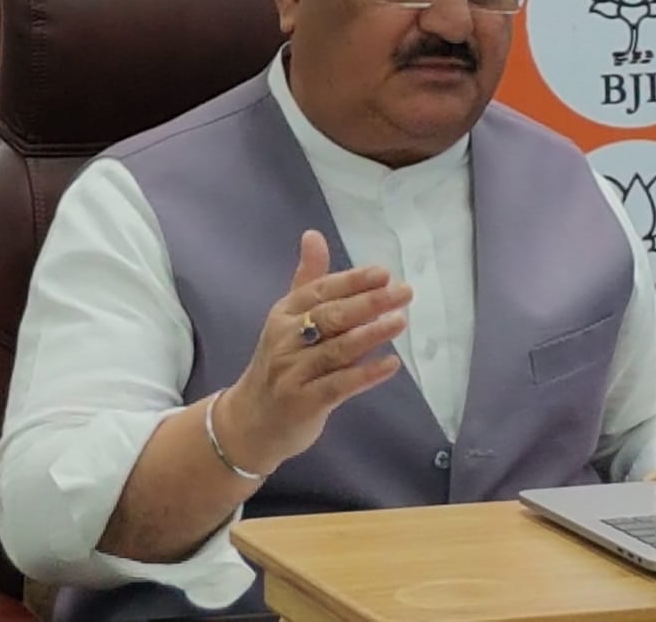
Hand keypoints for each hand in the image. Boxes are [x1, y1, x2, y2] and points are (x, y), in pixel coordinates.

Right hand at [215, 229, 410, 474]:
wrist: (251, 422)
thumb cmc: (280, 363)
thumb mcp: (288, 319)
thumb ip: (308, 279)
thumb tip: (314, 234)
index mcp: (284, 314)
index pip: (321, 291)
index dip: (352, 281)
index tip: (384, 273)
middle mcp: (286, 339)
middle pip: (332, 317)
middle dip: (369, 302)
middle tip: (404, 292)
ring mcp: (293, 372)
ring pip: (337, 349)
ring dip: (371, 334)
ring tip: (400, 321)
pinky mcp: (304, 403)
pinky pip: (340, 385)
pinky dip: (366, 374)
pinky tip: (391, 363)